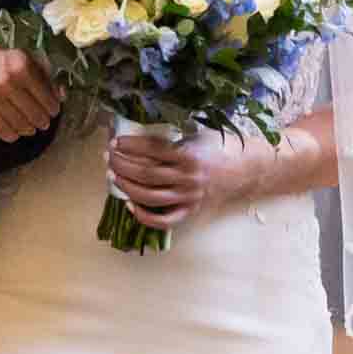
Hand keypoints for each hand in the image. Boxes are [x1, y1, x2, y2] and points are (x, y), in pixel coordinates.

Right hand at [0, 18, 59, 141]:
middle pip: (33, 113)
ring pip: (17, 123)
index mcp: (20, 63)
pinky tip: (14, 133)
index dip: (52, 107)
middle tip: (43, 122)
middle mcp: (4, 79)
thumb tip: (62, 95)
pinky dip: (9, 134)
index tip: (53, 111)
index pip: (45, 96)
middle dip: (41, 120)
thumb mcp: (21, 54)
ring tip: (29, 128)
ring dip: (27, 128)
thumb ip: (43, 72)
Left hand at [106, 130, 251, 228]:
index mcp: (189, 155)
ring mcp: (188, 197)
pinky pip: (163, 220)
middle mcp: (187, 178)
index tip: (116, 141)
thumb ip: (172, 137)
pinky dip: (143, 216)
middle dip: (122, 164)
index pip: (152, 149)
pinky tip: (129, 205)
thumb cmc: (218, 148)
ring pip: (149, 196)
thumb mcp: (197, 135)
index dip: (130, 145)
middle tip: (109, 157)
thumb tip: (138, 132)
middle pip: (146, 173)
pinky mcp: (189, 212)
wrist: (243, 170)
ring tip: (113, 176)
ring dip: (126, 186)